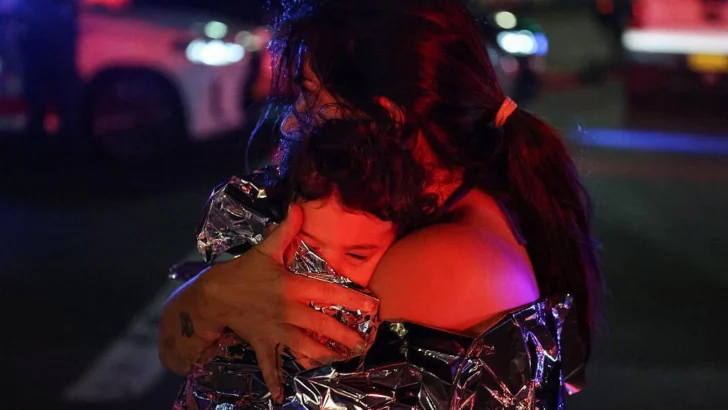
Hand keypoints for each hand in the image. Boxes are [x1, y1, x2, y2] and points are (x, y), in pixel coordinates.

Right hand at [197, 205, 374, 401]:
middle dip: (345, 336)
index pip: (328, 293)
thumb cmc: (242, 271)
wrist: (213, 295)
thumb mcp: (263, 250)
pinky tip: (282, 396)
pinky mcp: (263, 342)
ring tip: (342, 360)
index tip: (371, 306)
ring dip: (324, 356)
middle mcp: (288, 311)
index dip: (352, 299)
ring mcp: (276, 330)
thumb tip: (298, 207)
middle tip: (364, 343)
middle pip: (322, 326)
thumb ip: (284, 230)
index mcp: (292, 287)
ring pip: (304, 348)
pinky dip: (275, 380)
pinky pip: (269, 365)